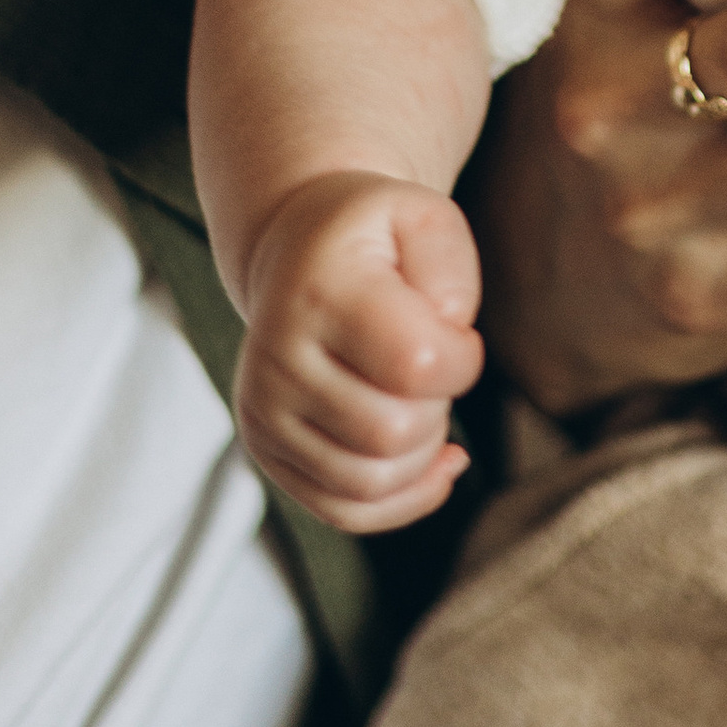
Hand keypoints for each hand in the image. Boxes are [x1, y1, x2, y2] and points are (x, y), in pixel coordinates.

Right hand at [233, 166, 484, 534]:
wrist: (296, 248)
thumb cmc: (374, 239)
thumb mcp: (424, 215)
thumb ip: (450, 266)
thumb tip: (447, 333)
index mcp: (319, 293)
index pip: (417, 365)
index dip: (463, 358)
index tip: (455, 332)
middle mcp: (276, 358)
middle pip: (393, 435)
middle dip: (438, 406)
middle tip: (428, 363)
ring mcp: (263, 410)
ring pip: (368, 484)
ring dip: (420, 453)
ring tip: (418, 400)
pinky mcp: (265, 448)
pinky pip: (344, 510)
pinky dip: (403, 498)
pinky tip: (433, 459)